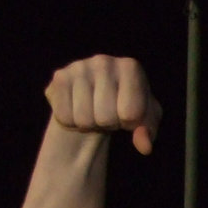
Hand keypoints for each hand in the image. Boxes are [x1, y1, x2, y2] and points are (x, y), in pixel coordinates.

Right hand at [44, 55, 162, 154]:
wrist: (95, 100)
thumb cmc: (126, 108)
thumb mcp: (144, 120)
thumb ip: (148, 132)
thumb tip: (145, 147)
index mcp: (130, 67)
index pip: (131, 113)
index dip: (129, 123)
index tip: (127, 114)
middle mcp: (104, 61)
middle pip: (106, 117)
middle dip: (108, 124)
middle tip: (108, 113)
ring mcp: (78, 67)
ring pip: (84, 119)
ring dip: (89, 124)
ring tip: (94, 110)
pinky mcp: (59, 77)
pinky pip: (65, 117)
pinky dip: (71, 122)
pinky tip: (77, 108)